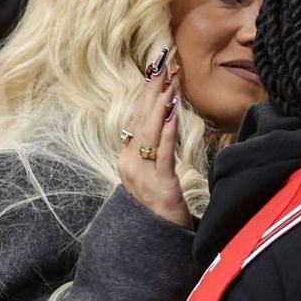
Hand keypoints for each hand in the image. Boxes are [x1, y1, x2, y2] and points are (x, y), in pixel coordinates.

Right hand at [116, 50, 191, 228]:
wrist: (157, 238)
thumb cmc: (158, 206)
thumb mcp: (151, 173)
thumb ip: (152, 149)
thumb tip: (161, 122)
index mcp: (127, 157)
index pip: (136, 118)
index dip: (146, 93)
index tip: (156, 70)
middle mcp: (129, 162)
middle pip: (140, 118)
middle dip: (152, 89)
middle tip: (162, 63)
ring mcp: (142, 173)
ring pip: (150, 131)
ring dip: (160, 103)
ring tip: (169, 81)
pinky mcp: (160, 183)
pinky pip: (163, 152)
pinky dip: (167, 130)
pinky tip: (174, 112)